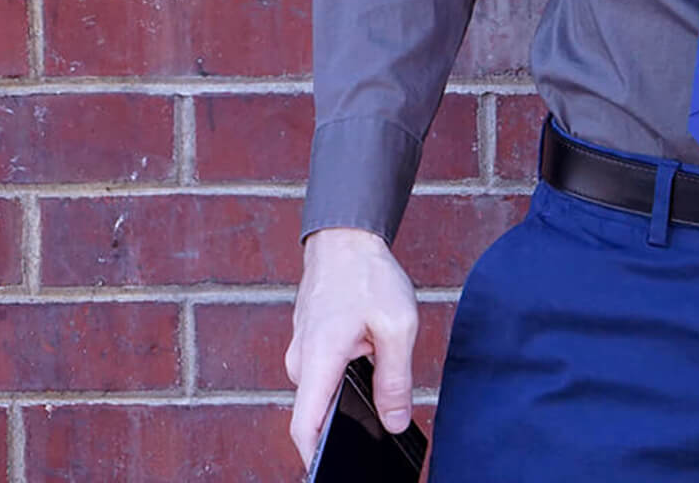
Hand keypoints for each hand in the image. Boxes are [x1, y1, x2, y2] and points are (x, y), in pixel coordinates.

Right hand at [285, 227, 418, 468]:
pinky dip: (343, 379)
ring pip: (322, 393)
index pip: (304, 427)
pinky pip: (323, 375)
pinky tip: (370, 370)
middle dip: (343, 429)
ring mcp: (301, 353)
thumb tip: (394, 422)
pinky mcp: (309, 345)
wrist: (346, 240)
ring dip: (346, 399)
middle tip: (378, 435)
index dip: (316, 458)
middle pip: (315, 414)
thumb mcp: (397, 327)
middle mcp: (301, 361)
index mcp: (318, 359)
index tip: (335, 471)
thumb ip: (395, 379)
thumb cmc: (369, 277)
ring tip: (381, 397)